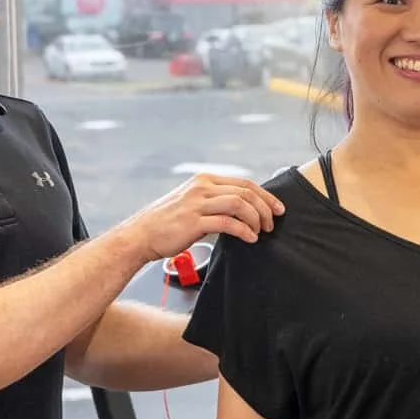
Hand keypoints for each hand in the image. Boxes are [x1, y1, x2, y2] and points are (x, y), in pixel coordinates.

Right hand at [120, 173, 284, 258]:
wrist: (142, 234)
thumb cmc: (168, 222)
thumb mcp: (193, 202)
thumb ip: (215, 200)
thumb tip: (244, 208)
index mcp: (204, 180)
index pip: (244, 182)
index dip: (265, 195)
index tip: (277, 208)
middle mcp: (202, 187)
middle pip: (245, 192)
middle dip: (265, 207)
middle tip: (272, 223)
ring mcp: (197, 203)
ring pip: (239, 204)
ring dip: (256, 218)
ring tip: (261, 231)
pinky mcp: (194, 221)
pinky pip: (227, 223)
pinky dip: (244, 230)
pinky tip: (250, 238)